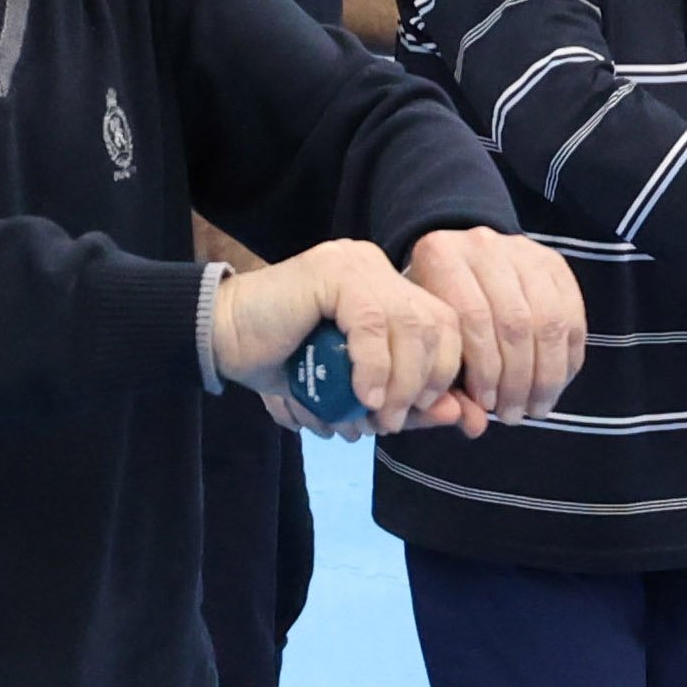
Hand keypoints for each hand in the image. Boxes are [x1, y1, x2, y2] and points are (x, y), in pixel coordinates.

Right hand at [212, 238, 473, 435]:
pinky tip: (363, 395)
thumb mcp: (360, 392)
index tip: (441, 417)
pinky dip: (375, 367)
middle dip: (430, 383)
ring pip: (411, 325)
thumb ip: (410, 401)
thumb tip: (462, 417)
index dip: (452, 375)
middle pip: (439, 326)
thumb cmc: (288, 368)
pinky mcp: (333, 270)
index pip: (449, 328)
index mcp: (393, 289)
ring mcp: (357, 264)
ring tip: (378, 416)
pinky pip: (374, 322)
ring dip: (402, 382)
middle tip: (396, 422)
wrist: (223, 343)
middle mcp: (380, 269)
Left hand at [405, 224, 589, 422]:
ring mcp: (524, 249)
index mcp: (440, 255)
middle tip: (514, 415)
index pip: (473, 319)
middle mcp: (483, 244)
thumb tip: (475, 425)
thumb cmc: (438, 315)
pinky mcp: (555, 262)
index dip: (484, 370)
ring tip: (535, 408)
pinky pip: (572, 317)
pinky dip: (567, 359)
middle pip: (514, 321)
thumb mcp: (431, 343)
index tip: (487, 405)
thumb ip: (447, 385)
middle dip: (518, 378)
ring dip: (546, 375)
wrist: (460, 266)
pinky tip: (555, 386)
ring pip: (548, 321)